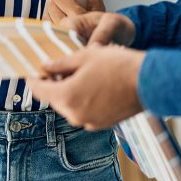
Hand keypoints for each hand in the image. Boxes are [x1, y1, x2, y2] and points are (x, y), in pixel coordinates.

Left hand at [27, 46, 145, 129]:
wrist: (149, 81)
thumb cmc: (117, 65)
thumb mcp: (84, 57)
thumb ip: (60, 64)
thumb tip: (44, 67)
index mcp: (67, 97)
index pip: (39, 90)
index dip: (33, 79)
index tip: (31, 71)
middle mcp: (75, 115)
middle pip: (55, 99)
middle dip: (53, 84)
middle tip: (56, 68)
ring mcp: (89, 122)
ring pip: (70, 105)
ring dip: (69, 92)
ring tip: (78, 73)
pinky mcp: (103, 124)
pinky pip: (84, 111)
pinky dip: (83, 99)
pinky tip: (92, 84)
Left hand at [43, 0, 133, 45]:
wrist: (106, 51)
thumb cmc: (106, 31)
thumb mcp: (101, 10)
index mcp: (77, 18)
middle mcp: (66, 28)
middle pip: (50, 5)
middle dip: (57, 4)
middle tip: (66, 7)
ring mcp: (59, 37)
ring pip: (45, 17)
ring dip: (52, 15)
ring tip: (62, 17)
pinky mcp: (55, 43)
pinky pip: (44, 29)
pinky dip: (49, 25)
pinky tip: (58, 26)